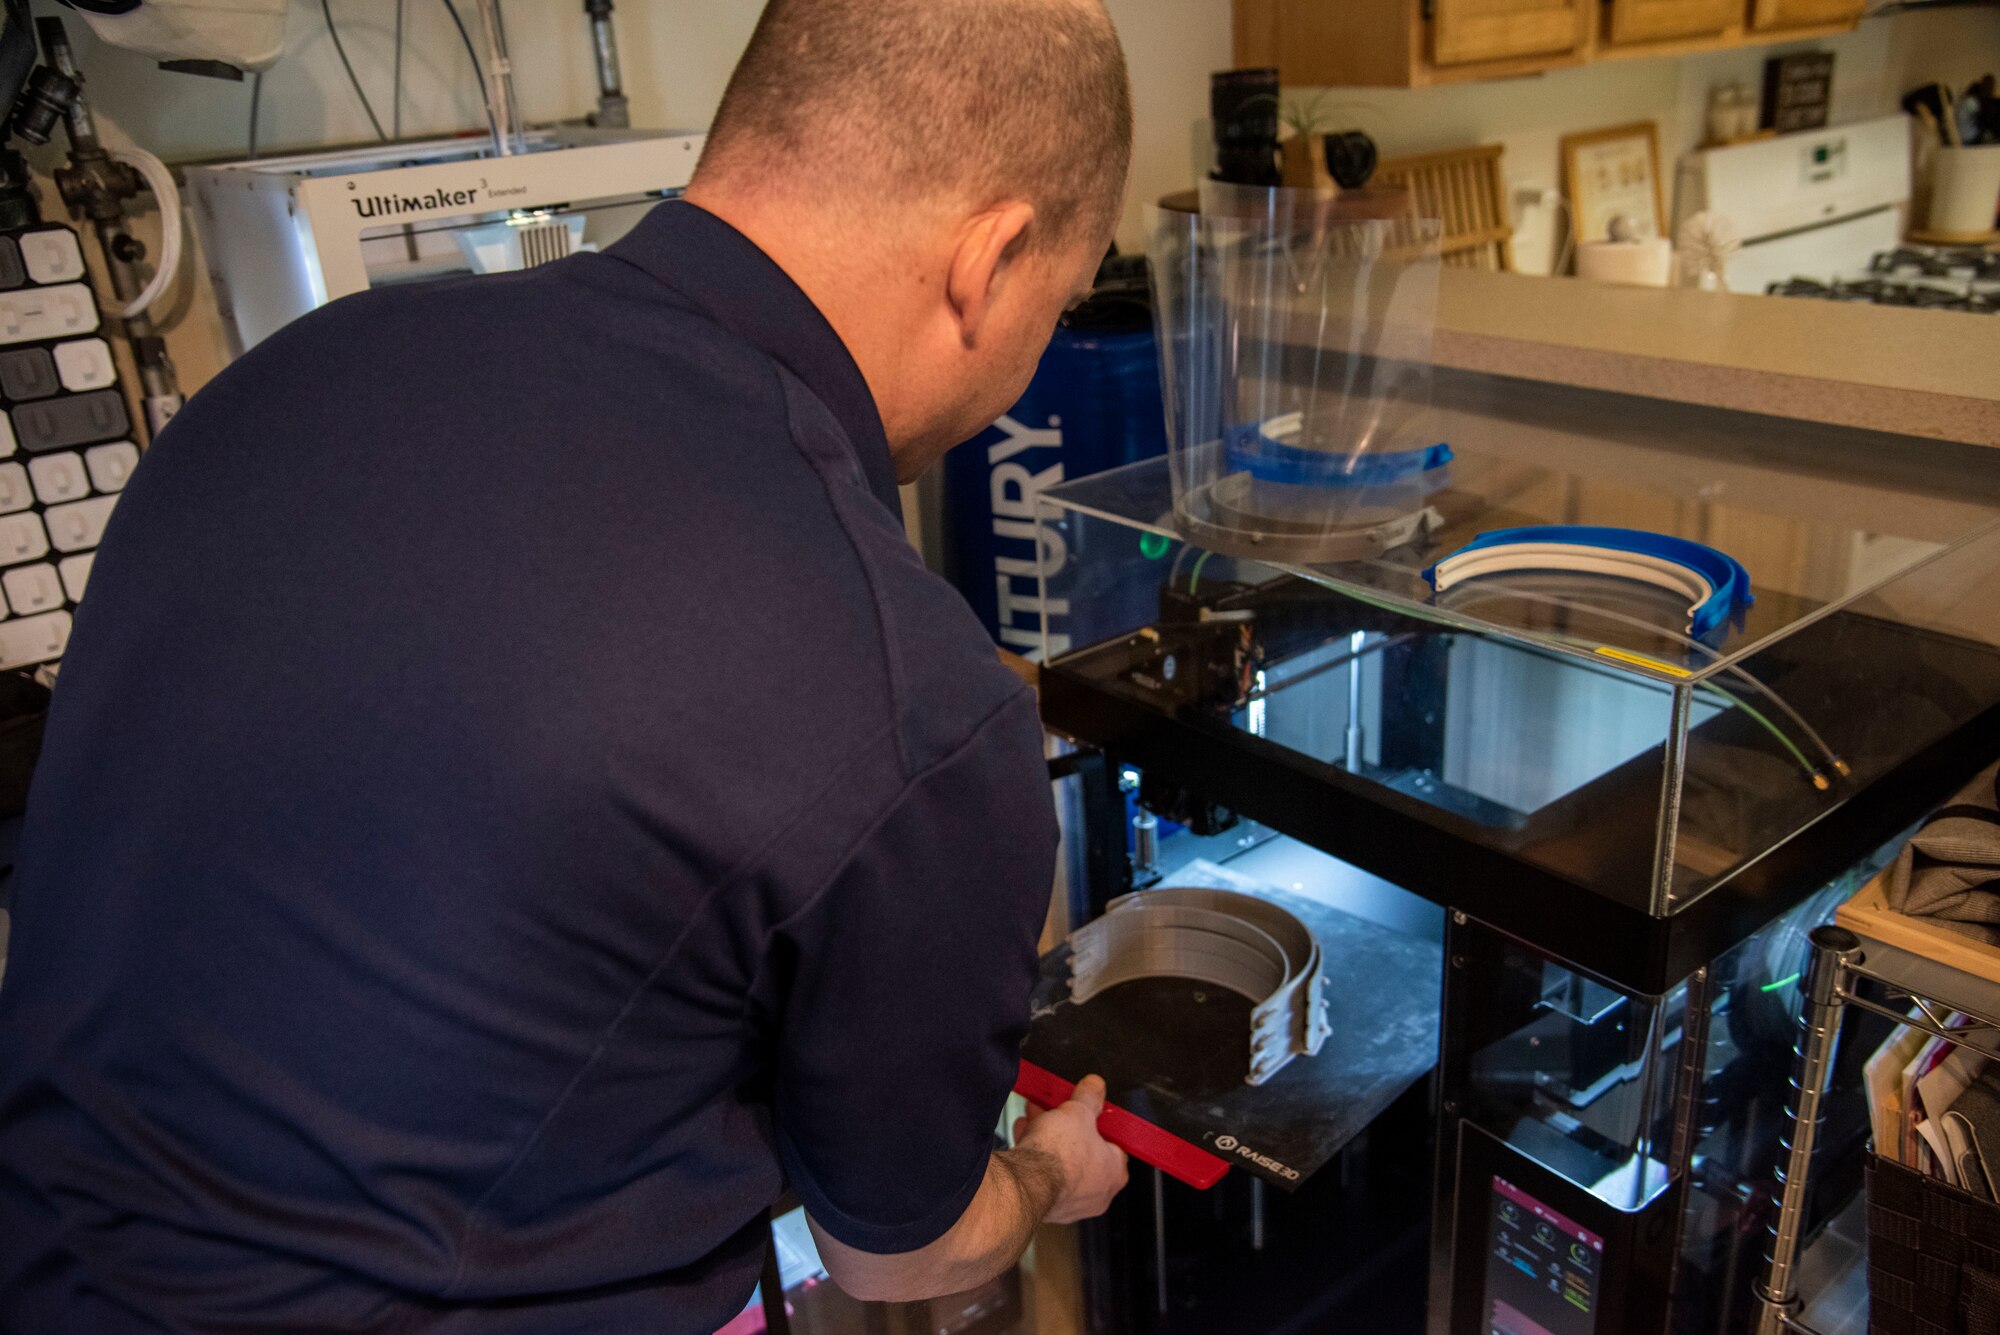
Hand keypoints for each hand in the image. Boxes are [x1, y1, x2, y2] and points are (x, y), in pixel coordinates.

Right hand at [1013, 1074, 1128, 1223]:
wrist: (1027, 1181)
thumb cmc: (1061, 1155)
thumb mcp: (1079, 1111)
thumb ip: (1089, 1097)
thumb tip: (1095, 1086)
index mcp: (1115, 1172)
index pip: (1115, 1144)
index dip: (1099, 1123)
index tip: (1088, 1111)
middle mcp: (1097, 1193)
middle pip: (1085, 1153)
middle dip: (1068, 1129)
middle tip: (1058, 1112)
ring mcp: (1071, 1203)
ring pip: (1063, 1165)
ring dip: (1050, 1141)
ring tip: (1035, 1118)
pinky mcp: (1047, 1206)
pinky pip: (1045, 1176)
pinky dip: (1036, 1157)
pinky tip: (1024, 1136)